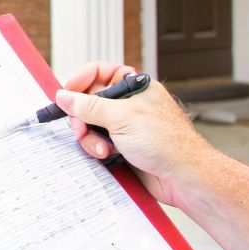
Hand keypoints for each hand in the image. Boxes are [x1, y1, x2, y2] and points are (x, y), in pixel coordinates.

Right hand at [56, 61, 207, 211]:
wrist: (183, 177)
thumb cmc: (167, 142)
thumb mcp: (122, 117)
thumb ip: (89, 106)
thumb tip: (65, 96)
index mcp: (134, 87)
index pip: (100, 72)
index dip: (81, 81)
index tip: (66, 94)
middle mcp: (128, 105)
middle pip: (89, 101)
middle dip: (83, 117)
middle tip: (81, 128)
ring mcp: (125, 127)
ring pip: (91, 125)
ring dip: (90, 137)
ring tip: (102, 149)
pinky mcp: (122, 147)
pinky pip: (97, 143)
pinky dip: (97, 150)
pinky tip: (108, 156)